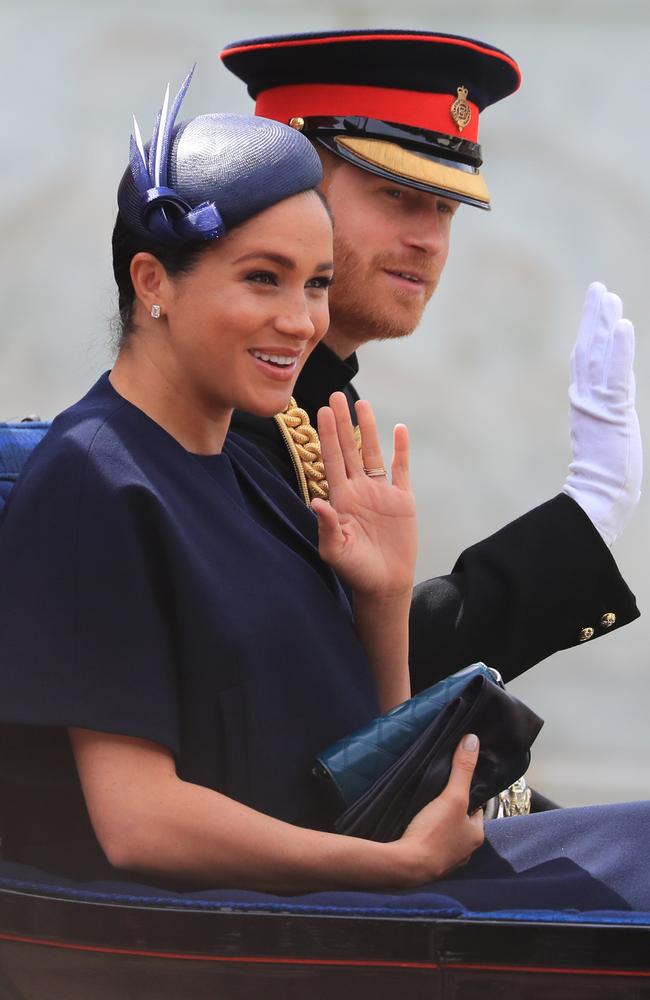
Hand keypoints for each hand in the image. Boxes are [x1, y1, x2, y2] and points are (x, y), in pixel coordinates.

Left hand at [313, 392, 416, 598]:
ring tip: (362, 403)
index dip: (327, 436)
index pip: (331, 460)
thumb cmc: (355, 571)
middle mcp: (358, 490)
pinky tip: (398, 429)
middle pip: (349, 449)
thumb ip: (328, 526)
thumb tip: (317, 502)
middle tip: (335, 395)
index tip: (321, 412)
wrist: (384, 585)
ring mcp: (381, 493)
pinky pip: (401, 469)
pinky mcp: (402, 500)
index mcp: (340, 499)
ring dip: (367, 429)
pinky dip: (401, 449)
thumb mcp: (336, 551)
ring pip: (372, 453)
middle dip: (342, 423)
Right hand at [393, 734, 484, 884]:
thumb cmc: (434, 833)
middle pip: (459, 823)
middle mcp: (465, 851)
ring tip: (424, 810)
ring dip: (437, 826)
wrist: (406, 866)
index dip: (466, 796)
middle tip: (436, 797)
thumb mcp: (452, 796)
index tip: (453, 786)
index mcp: (476, 836)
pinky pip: (429, 847)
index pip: (475, 810)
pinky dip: (425, 838)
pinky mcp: (428, 867)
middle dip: (450, 812)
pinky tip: (415, 829)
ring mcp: (446, 861)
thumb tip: (472, 740)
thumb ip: (462, 769)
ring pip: (445, 836)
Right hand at [562, 282, 641, 545]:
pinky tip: (621, 324)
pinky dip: (618, 348)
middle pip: (590, 350)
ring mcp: (597, 404)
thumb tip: (606, 418)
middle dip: (594, 318)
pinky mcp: (610, 411)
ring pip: (599, 354)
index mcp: (587, 407)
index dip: (590, 335)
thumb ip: (604, 426)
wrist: (597, 500)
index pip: (587, 364)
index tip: (595, 311)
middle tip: (599, 288)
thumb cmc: (602, 484)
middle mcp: (587, 400)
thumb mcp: (604, 446)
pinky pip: (616, 373)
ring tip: (608, 295)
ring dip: (603, 323)